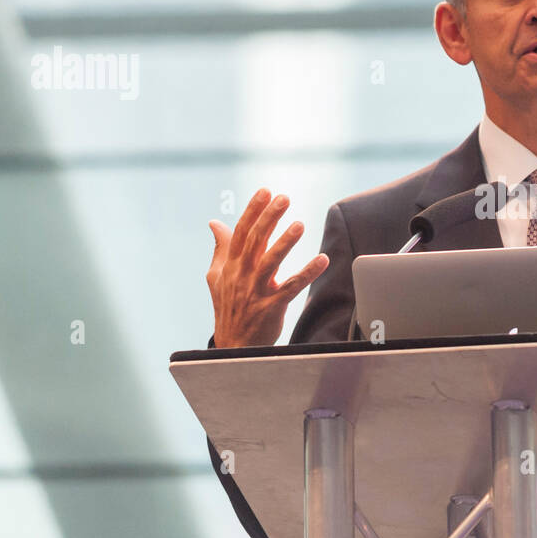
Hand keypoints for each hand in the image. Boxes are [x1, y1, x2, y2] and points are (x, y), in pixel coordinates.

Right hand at [207, 188, 329, 347]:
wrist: (233, 346)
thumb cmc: (227, 307)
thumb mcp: (217, 277)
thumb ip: (221, 248)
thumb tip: (215, 222)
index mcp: (231, 266)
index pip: (241, 233)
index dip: (253, 211)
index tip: (265, 191)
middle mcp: (242, 275)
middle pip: (256, 242)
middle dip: (269, 218)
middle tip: (284, 198)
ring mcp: (255, 291)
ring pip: (271, 262)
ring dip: (285, 242)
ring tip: (300, 224)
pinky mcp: (271, 307)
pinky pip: (291, 287)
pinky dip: (307, 273)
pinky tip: (322, 260)